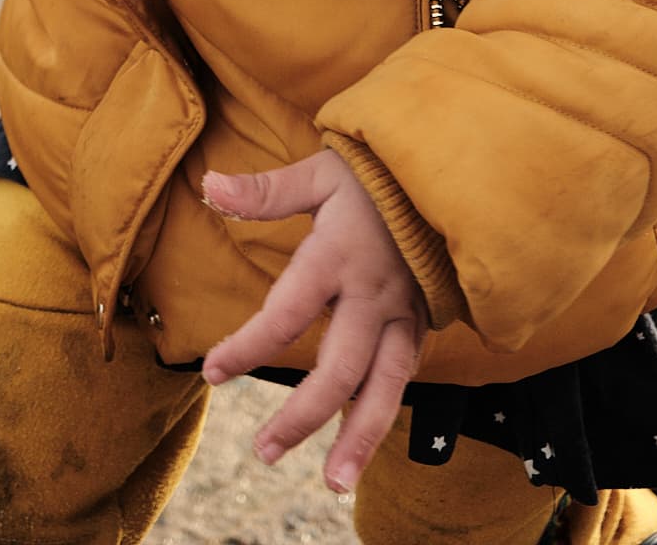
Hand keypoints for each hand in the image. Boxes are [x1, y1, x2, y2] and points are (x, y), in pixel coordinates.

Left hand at [200, 150, 426, 493]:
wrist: (446, 172)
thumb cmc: (372, 173)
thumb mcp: (319, 173)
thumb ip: (266, 191)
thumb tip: (210, 187)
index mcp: (338, 256)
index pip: (287, 314)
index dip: (248, 347)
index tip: (213, 372)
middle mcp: (373, 294)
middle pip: (339, 369)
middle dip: (302, 416)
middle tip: (264, 451)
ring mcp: (404, 313)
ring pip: (384, 387)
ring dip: (359, 439)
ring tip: (334, 482)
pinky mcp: (423, 323)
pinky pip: (403, 375)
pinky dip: (384, 412)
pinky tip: (362, 442)